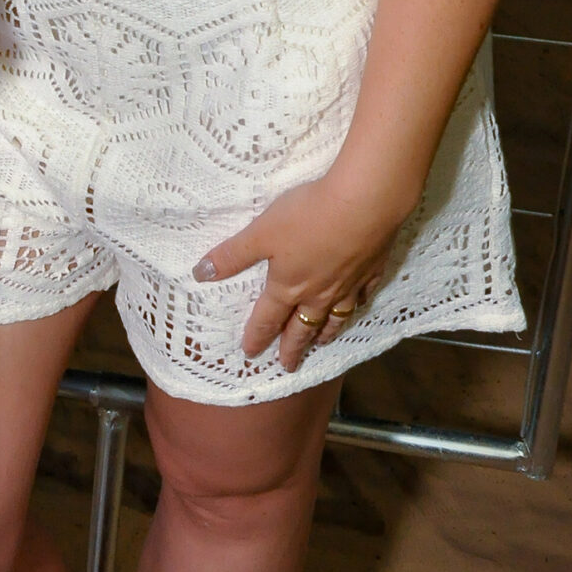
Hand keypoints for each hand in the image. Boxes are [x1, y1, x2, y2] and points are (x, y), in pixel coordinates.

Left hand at [194, 167, 407, 372]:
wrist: (363, 205)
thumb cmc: (307, 217)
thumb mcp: (261, 232)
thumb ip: (233, 255)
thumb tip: (199, 274)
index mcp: (288, 285)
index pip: (268, 317)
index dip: (257, 336)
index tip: (251, 353)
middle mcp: (318, 293)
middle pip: (303, 327)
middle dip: (293, 348)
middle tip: (288, 366)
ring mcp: (348, 285)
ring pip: (335, 317)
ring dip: (325, 333)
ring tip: (321, 343)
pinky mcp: (372, 271)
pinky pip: (363, 296)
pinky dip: (358, 305)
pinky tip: (358, 305)